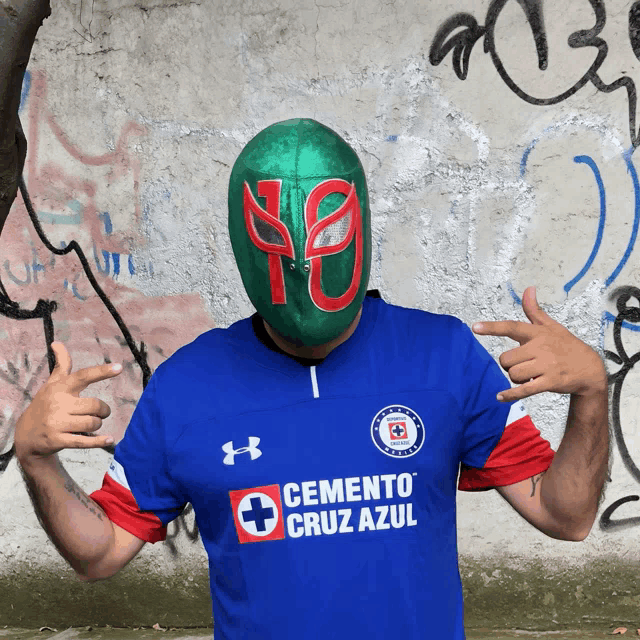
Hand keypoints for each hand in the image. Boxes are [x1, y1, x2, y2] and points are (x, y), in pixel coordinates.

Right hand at [14, 342, 121, 461]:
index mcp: (60, 388)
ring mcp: (57, 423)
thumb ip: (61, 365)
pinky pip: (85, 441)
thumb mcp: (52, 384)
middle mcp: (58, 404)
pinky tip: (109, 439)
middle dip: (103, 410)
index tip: (119, 367)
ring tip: (91, 424)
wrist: (26, 436)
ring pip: (93, 423)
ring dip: (97, 424)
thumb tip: (57, 343)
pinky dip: (100, 441)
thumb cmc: (45, 405)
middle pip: (95, 405)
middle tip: (100, 412)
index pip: (83, 376)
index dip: (102, 372)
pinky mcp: (58, 440)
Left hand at [472, 286, 606, 402]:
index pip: (512, 327)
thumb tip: (528, 288)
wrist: (590, 369)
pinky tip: (500, 397)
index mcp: (538, 333)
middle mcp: (541, 348)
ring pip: (513, 374)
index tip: (475, 327)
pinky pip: (524, 389)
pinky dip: (511, 395)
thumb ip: (534, 310)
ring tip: (529, 375)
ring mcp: (546, 365)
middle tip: (522, 364)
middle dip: (508, 364)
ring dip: (516, 378)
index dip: (492, 328)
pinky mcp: (550, 382)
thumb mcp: (551, 326)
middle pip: (506, 358)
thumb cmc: (566, 346)